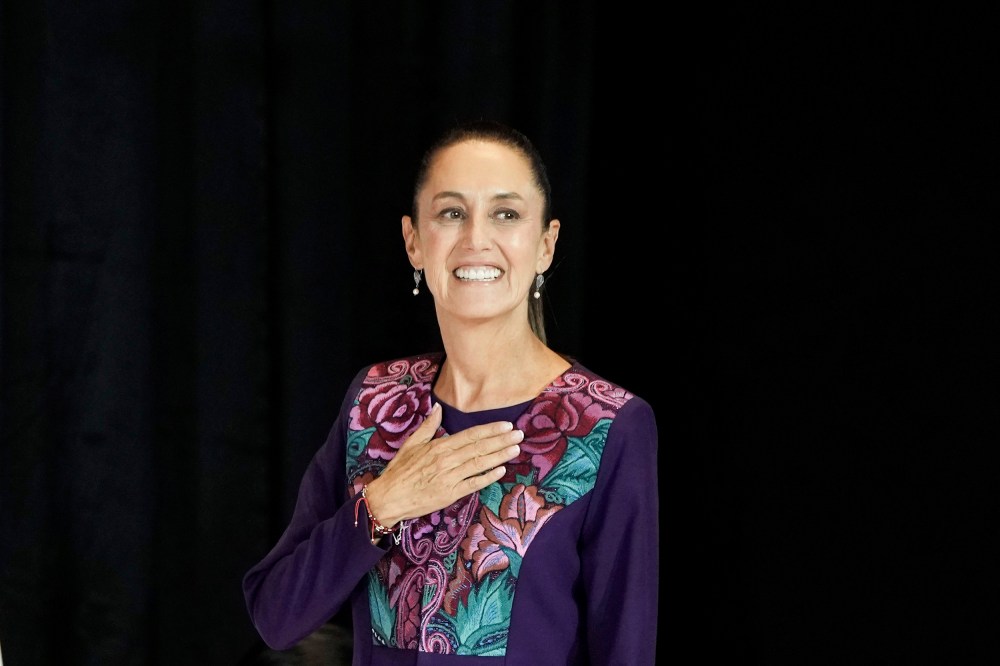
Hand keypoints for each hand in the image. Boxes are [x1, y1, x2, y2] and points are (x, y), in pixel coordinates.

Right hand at [363, 402, 522, 526]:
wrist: (388, 498)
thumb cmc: (399, 471)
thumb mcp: (411, 444)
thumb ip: (428, 426)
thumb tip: (437, 408)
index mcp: (439, 446)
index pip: (470, 435)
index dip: (490, 430)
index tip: (506, 425)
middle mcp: (447, 460)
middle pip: (479, 448)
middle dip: (501, 440)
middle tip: (519, 434)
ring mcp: (450, 477)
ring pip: (479, 464)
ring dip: (500, 456)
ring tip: (515, 449)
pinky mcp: (450, 494)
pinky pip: (473, 484)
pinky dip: (488, 477)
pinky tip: (501, 470)